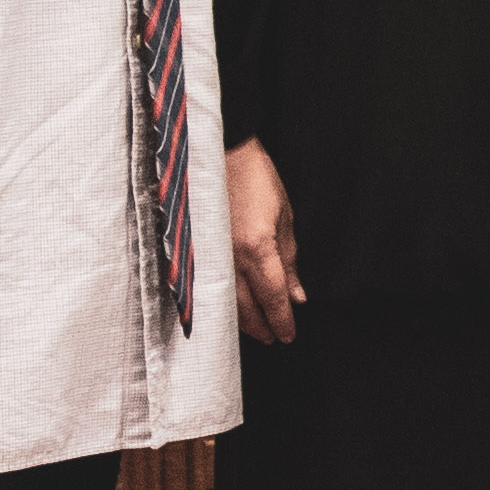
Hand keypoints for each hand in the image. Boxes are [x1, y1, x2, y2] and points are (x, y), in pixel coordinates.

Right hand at [226, 137, 304, 343]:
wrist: (219, 152)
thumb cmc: (255, 178)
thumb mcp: (284, 217)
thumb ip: (289, 261)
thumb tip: (296, 295)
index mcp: (257, 248)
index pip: (272, 298)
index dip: (282, 321)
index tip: (288, 335)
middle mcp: (229, 258)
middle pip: (246, 308)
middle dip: (262, 327)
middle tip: (275, 338)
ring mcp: (207, 255)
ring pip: (224, 302)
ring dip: (241, 321)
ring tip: (256, 329)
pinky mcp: (193, 251)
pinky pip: (208, 287)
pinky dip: (221, 303)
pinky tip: (229, 309)